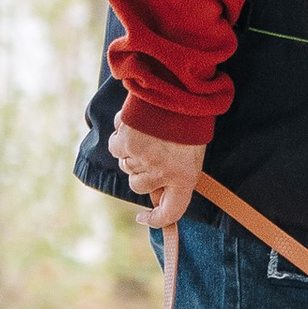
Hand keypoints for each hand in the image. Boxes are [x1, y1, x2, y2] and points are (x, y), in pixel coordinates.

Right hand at [109, 117, 201, 231]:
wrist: (179, 88)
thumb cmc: (188, 120)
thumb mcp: (191, 151)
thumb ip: (175, 173)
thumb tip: (156, 192)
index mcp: (185, 177)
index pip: (171, 211)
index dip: (156, 220)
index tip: (143, 217)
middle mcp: (163, 172)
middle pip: (139, 186)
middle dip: (141, 171)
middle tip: (151, 149)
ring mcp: (143, 159)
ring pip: (126, 166)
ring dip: (131, 152)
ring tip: (147, 131)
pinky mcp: (126, 143)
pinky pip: (116, 148)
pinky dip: (121, 137)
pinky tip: (133, 123)